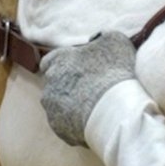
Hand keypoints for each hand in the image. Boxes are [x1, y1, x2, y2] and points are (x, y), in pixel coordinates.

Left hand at [40, 31, 136, 146]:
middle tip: (91, 89)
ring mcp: (52, 108)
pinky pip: (65, 124)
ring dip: (71, 105)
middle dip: (69, 85)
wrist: (114, 110)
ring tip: (93, 108)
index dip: (65, 64)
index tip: (79, 68)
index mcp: (58, 61)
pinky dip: (75, 123)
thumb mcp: (115, 42)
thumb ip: (103, 37)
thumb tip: (98, 39)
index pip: (51, 60)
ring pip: (58, 105)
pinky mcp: (58, 128)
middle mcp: (49, 84)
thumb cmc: (114, 72)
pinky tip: (92, 122)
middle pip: (55, 83)